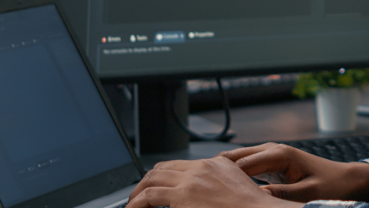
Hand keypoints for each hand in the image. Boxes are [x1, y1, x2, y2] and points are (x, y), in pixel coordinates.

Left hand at [128, 155, 298, 207]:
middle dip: (146, 182)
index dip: (162, 176)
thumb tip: (204, 196)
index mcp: (216, 165)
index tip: (155, 187)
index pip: (179, 165)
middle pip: (162, 168)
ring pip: (152, 180)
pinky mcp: (184, 197)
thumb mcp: (236, 187)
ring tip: (132, 206)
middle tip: (138, 197)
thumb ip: (218, 184)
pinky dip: (136, 204)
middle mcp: (202, 168)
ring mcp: (192, 181)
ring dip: (137, 193)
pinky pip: (150, 197)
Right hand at [221, 143, 368, 202]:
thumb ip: (281, 195)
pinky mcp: (271, 164)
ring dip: (223, 175)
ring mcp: (270, 155)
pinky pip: (245, 168)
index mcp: (279, 154)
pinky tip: (225, 191)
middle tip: (200, 191)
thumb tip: (255, 199)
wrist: (347, 180)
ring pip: (236, 162)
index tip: (207, 191)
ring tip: (208, 192)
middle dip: (216, 173)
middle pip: (233, 159)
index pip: (240, 164)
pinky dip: (233, 178)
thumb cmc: (331, 185)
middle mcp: (272, 150)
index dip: (221, 178)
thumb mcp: (307, 193)